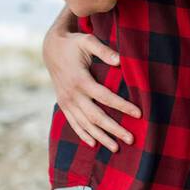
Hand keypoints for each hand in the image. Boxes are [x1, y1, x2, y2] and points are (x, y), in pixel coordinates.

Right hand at [42, 16, 140, 151]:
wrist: (51, 48)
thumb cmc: (74, 43)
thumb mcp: (88, 41)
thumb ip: (104, 51)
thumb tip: (120, 60)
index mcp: (81, 80)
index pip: (106, 97)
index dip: (123, 106)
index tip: (139, 114)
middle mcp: (73, 94)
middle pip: (96, 116)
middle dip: (114, 129)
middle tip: (131, 139)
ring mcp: (66, 101)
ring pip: (85, 124)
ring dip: (101, 137)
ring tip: (116, 148)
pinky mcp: (63, 104)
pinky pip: (73, 123)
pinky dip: (83, 134)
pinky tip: (94, 144)